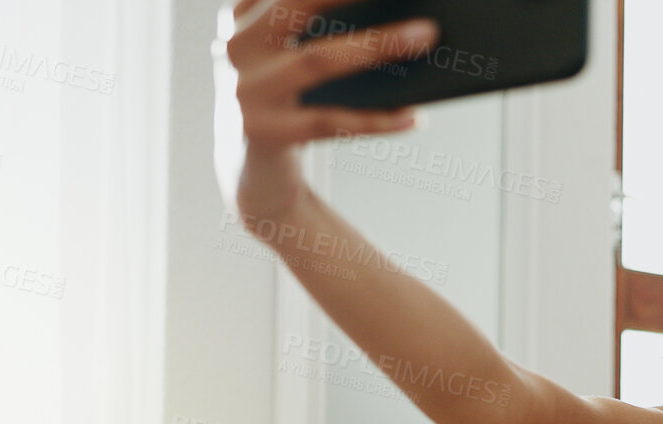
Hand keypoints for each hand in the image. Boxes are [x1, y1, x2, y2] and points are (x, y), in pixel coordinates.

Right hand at [220, 0, 438, 225]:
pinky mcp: (264, 132)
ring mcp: (246, 90)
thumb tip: (400, 22)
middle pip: (299, 6)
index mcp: (243, 17)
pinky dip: (377, 120)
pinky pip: (330, 121)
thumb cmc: (288, 99)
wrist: (253, 168)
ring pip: (318, 60)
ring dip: (378, 45)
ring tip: (425, 36)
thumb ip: (315, 29)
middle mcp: (237, 47)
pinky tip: (414, 116)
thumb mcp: (288, 57)